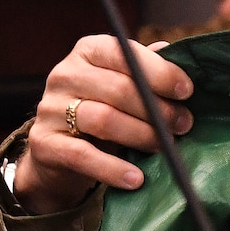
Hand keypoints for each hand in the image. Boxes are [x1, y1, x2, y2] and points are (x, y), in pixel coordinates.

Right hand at [13, 36, 194, 214]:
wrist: (58, 152)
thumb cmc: (100, 110)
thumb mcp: (121, 85)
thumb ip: (144, 69)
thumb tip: (173, 51)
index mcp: (87, 51)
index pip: (122, 52)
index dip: (158, 71)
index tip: (186, 91)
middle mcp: (64, 74)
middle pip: (117, 88)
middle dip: (156, 109)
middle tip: (182, 125)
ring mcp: (49, 108)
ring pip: (103, 120)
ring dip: (141, 135)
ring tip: (165, 148)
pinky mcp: (43, 142)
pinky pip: (82, 156)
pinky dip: (112, 169)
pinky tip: (136, 179)